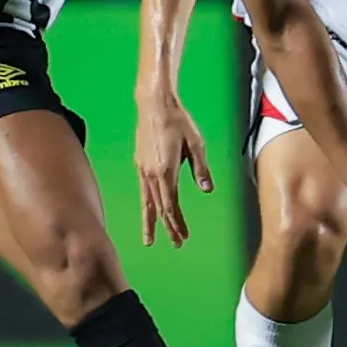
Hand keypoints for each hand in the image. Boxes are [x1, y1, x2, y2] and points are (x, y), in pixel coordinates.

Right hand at [133, 97, 212, 248]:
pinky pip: (142, 190)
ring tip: (150, 239)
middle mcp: (151, 173)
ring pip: (146, 202)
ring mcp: (143, 168)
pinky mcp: (140, 162)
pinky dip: (146, 204)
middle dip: (167, 227)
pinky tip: (148, 209)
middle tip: (176, 244)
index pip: (171, 205)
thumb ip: (200, 168)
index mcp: (165, 170)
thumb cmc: (178, 120)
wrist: (154, 103)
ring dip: (150, 221)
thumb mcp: (196, 143)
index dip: (177, 224)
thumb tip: (207, 189)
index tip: (184, 237)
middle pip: (159, 208)